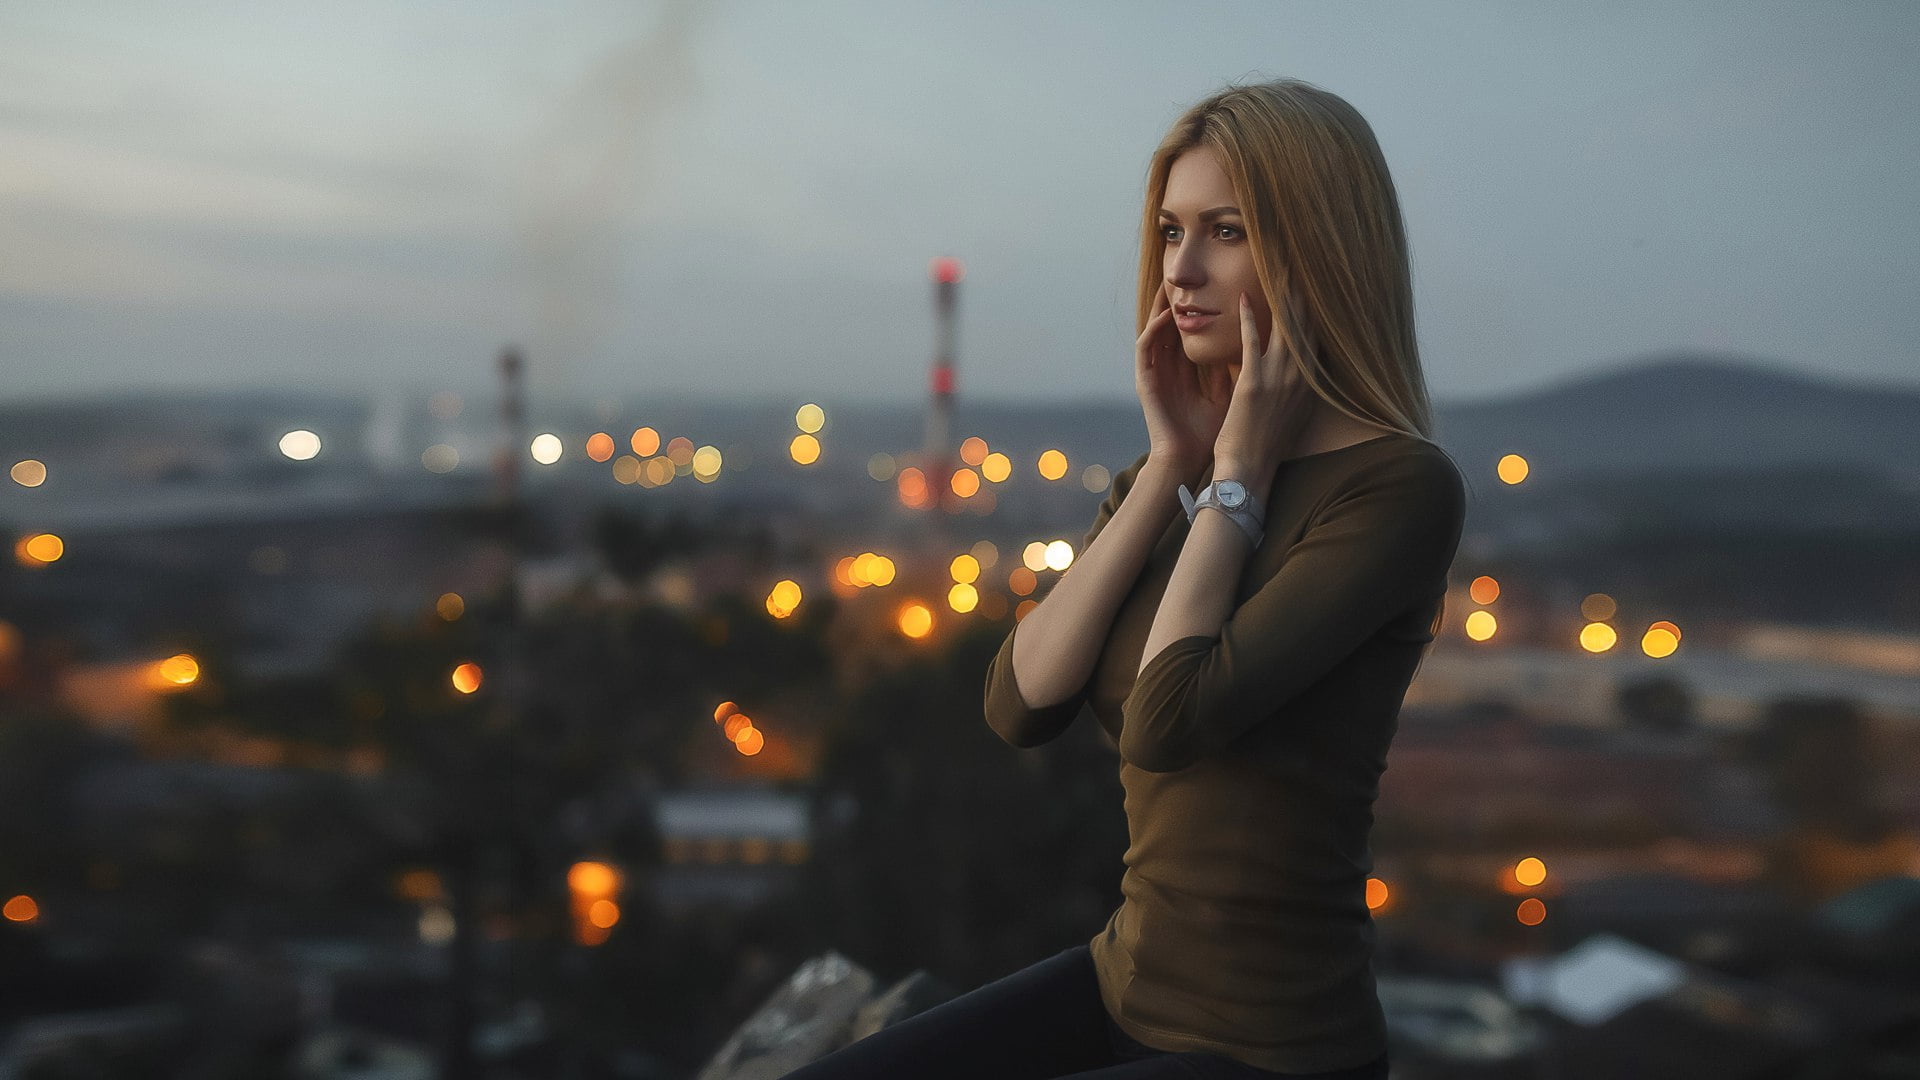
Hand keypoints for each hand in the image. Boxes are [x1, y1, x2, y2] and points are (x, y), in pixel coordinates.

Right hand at [1136, 280, 1232, 476]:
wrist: (1190, 461)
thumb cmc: (1213, 434)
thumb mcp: (1232, 394)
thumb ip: (1241, 370)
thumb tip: (1265, 348)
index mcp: (1189, 370)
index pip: (1195, 331)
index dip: (1204, 309)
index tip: (1215, 287)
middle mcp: (1170, 367)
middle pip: (1173, 324)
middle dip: (1181, 300)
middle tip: (1191, 274)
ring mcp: (1156, 372)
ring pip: (1156, 330)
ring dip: (1162, 306)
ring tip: (1172, 283)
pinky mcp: (1145, 381)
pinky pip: (1146, 348)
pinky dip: (1154, 329)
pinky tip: (1166, 315)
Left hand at [1212, 287, 1317, 480]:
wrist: (1250, 469)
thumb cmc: (1266, 445)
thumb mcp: (1292, 414)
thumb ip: (1297, 388)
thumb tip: (1301, 370)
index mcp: (1310, 384)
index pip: (1318, 337)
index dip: (1316, 309)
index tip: (1316, 284)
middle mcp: (1301, 378)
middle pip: (1306, 325)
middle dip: (1304, 293)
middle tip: (1300, 264)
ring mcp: (1279, 379)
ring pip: (1284, 327)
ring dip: (1281, 295)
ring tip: (1278, 269)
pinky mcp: (1254, 382)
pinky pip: (1252, 341)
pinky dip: (1249, 317)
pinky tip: (1245, 297)